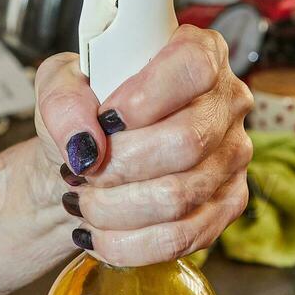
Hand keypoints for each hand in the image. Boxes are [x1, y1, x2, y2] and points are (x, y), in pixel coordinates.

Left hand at [35, 25, 252, 266]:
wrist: (88, 156)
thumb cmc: (86, 110)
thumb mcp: (60, 83)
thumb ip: (64, 101)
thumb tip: (84, 144)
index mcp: (200, 51)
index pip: (193, 68)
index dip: (145, 98)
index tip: (105, 119)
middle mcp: (228, 101)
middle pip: (188, 141)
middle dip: (119, 165)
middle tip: (81, 170)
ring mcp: (234, 156)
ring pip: (180, 196)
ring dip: (115, 207)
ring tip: (82, 200)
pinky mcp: (227, 205)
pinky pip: (180, 237)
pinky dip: (128, 242)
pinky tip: (98, 233)